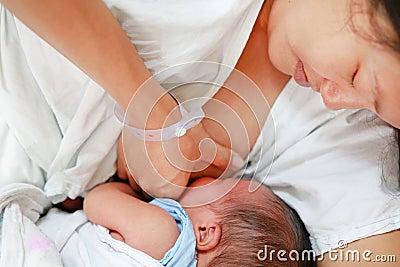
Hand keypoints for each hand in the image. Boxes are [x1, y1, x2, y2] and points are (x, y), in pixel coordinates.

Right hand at [118, 120, 242, 198]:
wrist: (153, 112)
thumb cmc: (180, 133)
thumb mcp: (206, 147)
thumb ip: (224, 159)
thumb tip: (239, 163)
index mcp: (169, 189)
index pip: (177, 196)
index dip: (184, 184)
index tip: (185, 171)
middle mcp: (149, 186)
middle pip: (159, 191)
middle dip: (167, 181)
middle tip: (174, 163)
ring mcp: (134, 174)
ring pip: (143, 183)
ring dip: (151, 176)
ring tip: (161, 159)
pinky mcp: (124, 162)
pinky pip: (129, 173)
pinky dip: (137, 168)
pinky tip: (146, 156)